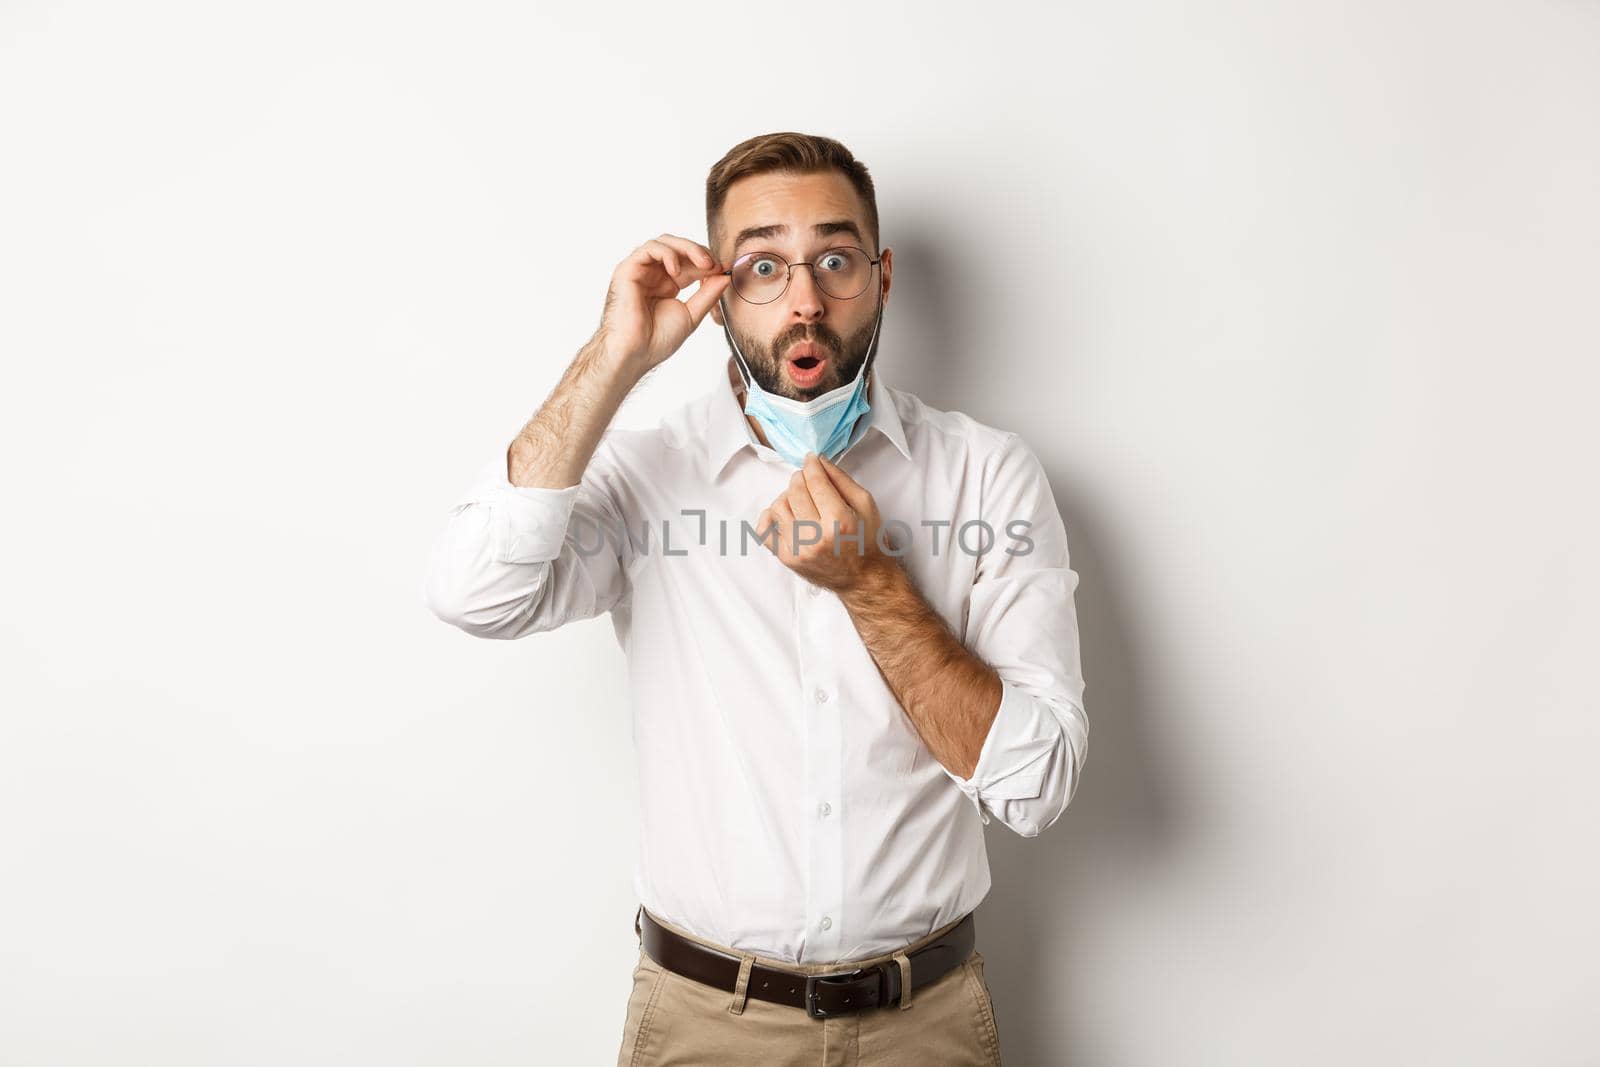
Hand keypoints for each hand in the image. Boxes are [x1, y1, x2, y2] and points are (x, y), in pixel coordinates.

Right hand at [597, 233, 731, 378]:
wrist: (635, 352)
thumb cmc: (657, 340)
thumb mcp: (691, 314)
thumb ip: (708, 294)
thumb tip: (725, 276)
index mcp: (667, 284)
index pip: (690, 263)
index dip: (708, 263)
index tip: (725, 269)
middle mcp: (654, 274)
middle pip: (679, 248)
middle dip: (701, 252)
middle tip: (716, 264)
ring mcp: (641, 270)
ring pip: (665, 242)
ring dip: (687, 248)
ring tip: (703, 263)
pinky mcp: (628, 269)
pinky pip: (649, 248)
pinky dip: (667, 253)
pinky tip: (677, 270)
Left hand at [756, 453, 893, 591]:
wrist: (862, 578)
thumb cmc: (867, 541)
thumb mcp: (866, 505)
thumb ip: (841, 479)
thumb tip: (819, 461)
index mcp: (839, 521)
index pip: (815, 481)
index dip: (811, 465)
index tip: (811, 460)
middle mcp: (816, 537)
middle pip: (795, 491)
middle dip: (801, 478)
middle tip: (808, 479)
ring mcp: (798, 549)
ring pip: (778, 506)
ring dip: (788, 496)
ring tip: (801, 501)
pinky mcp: (787, 558)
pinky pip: (764, 530)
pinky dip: (770, 517)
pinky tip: (784, 515)